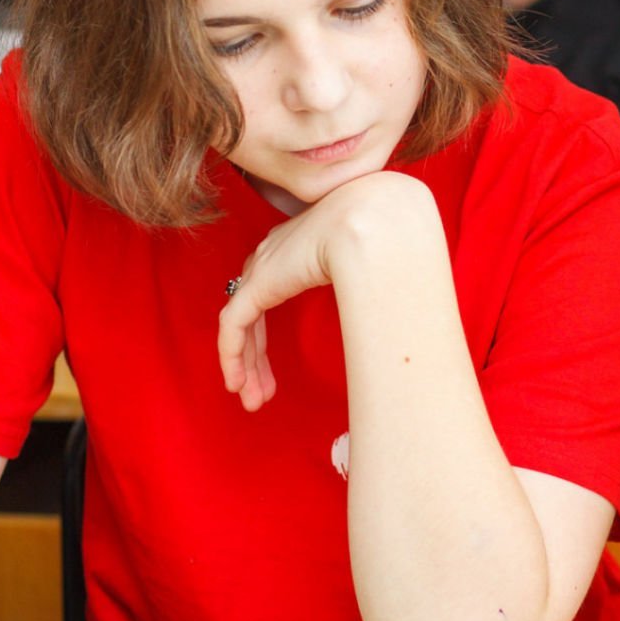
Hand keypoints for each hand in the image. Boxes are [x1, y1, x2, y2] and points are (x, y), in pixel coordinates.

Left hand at [216, 171, 440, 410]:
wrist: (375, 220)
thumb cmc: (386, 235)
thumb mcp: (370, 263)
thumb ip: (364, 286)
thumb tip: (385, 314)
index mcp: (295, 247)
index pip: (268, 295)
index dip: (267, 335)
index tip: (275, 370)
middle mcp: (273, 256)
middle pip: (252, 314)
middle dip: (255, 358)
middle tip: (260, 393)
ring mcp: (262, 269)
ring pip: (240, 327)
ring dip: (247, 366)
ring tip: (252, 400)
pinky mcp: (258, 285)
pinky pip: (233, 328)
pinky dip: (232, 357)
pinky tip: (237, 383)